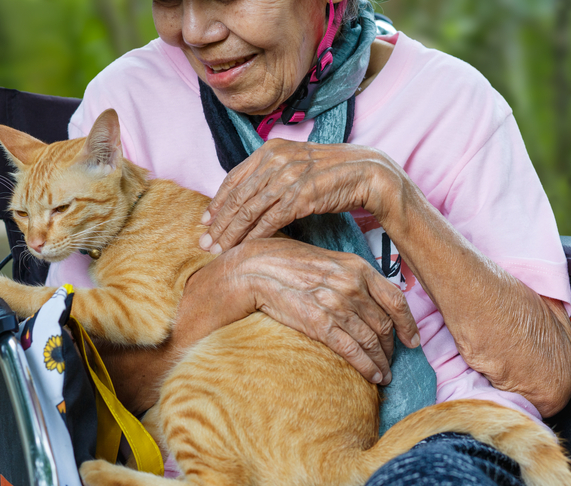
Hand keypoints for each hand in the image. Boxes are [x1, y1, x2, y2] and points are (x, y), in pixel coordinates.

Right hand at [184, 237, 420, 385]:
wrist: (251, 269)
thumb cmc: (282, 263)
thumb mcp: (323, 260)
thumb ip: (346, 276)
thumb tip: (361, 296)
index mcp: (356, 267)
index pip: (396, 299)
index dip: (408, 324)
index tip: (413, 340)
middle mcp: (352, 285)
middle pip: (384, 324)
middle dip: (391, 347)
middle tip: (391, 361)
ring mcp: (337, 305)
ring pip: (372, 340)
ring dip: (382, 362)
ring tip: (384, 375)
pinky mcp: (320, 324)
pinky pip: (352, 351)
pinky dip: (367, 366)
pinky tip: (373, 377)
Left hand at [199, 139, 403, 252]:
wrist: (366, 172)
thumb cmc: (329, 173)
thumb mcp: (294, 164)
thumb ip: (269, 175)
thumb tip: (244, 197)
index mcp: (270, 150)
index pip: (233, 178)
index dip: (216, 202)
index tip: (205, 221)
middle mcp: (275, 160)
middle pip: (236, 197)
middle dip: (218, 223)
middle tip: (204, 243)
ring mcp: (287, 177)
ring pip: (248, 211)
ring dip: (231, 234)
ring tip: (218, 251)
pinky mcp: (300, 196)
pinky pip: (269, 221)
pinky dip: (254, 237)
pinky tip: (245, 249)